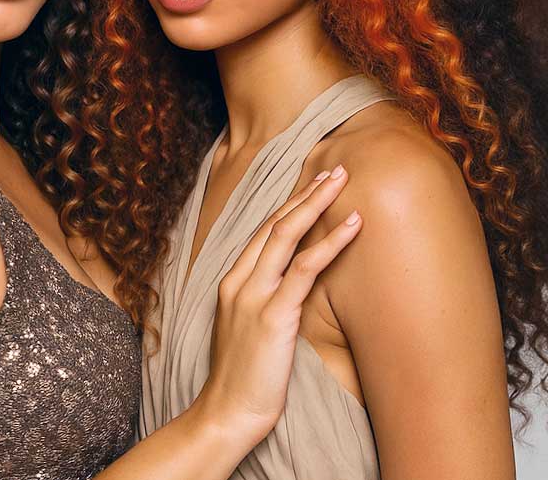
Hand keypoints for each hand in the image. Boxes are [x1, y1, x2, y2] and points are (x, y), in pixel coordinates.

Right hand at [193, 166, 361, 445]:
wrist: (227, 412)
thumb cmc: (245, 378)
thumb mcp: (250, 331)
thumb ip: (266, 302)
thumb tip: (296, 288)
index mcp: (231, 282)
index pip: (261, 232)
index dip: (289, 205)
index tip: (314, 184)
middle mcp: (238, 281)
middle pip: (273, 223)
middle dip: (306, 193)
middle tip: (336, 169)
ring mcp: (253, 296)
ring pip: (285, 235)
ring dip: (317, 204)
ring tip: (344, 182)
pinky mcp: (273, 315)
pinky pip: (303, 269)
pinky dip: (330, 243)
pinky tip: (353, 226)